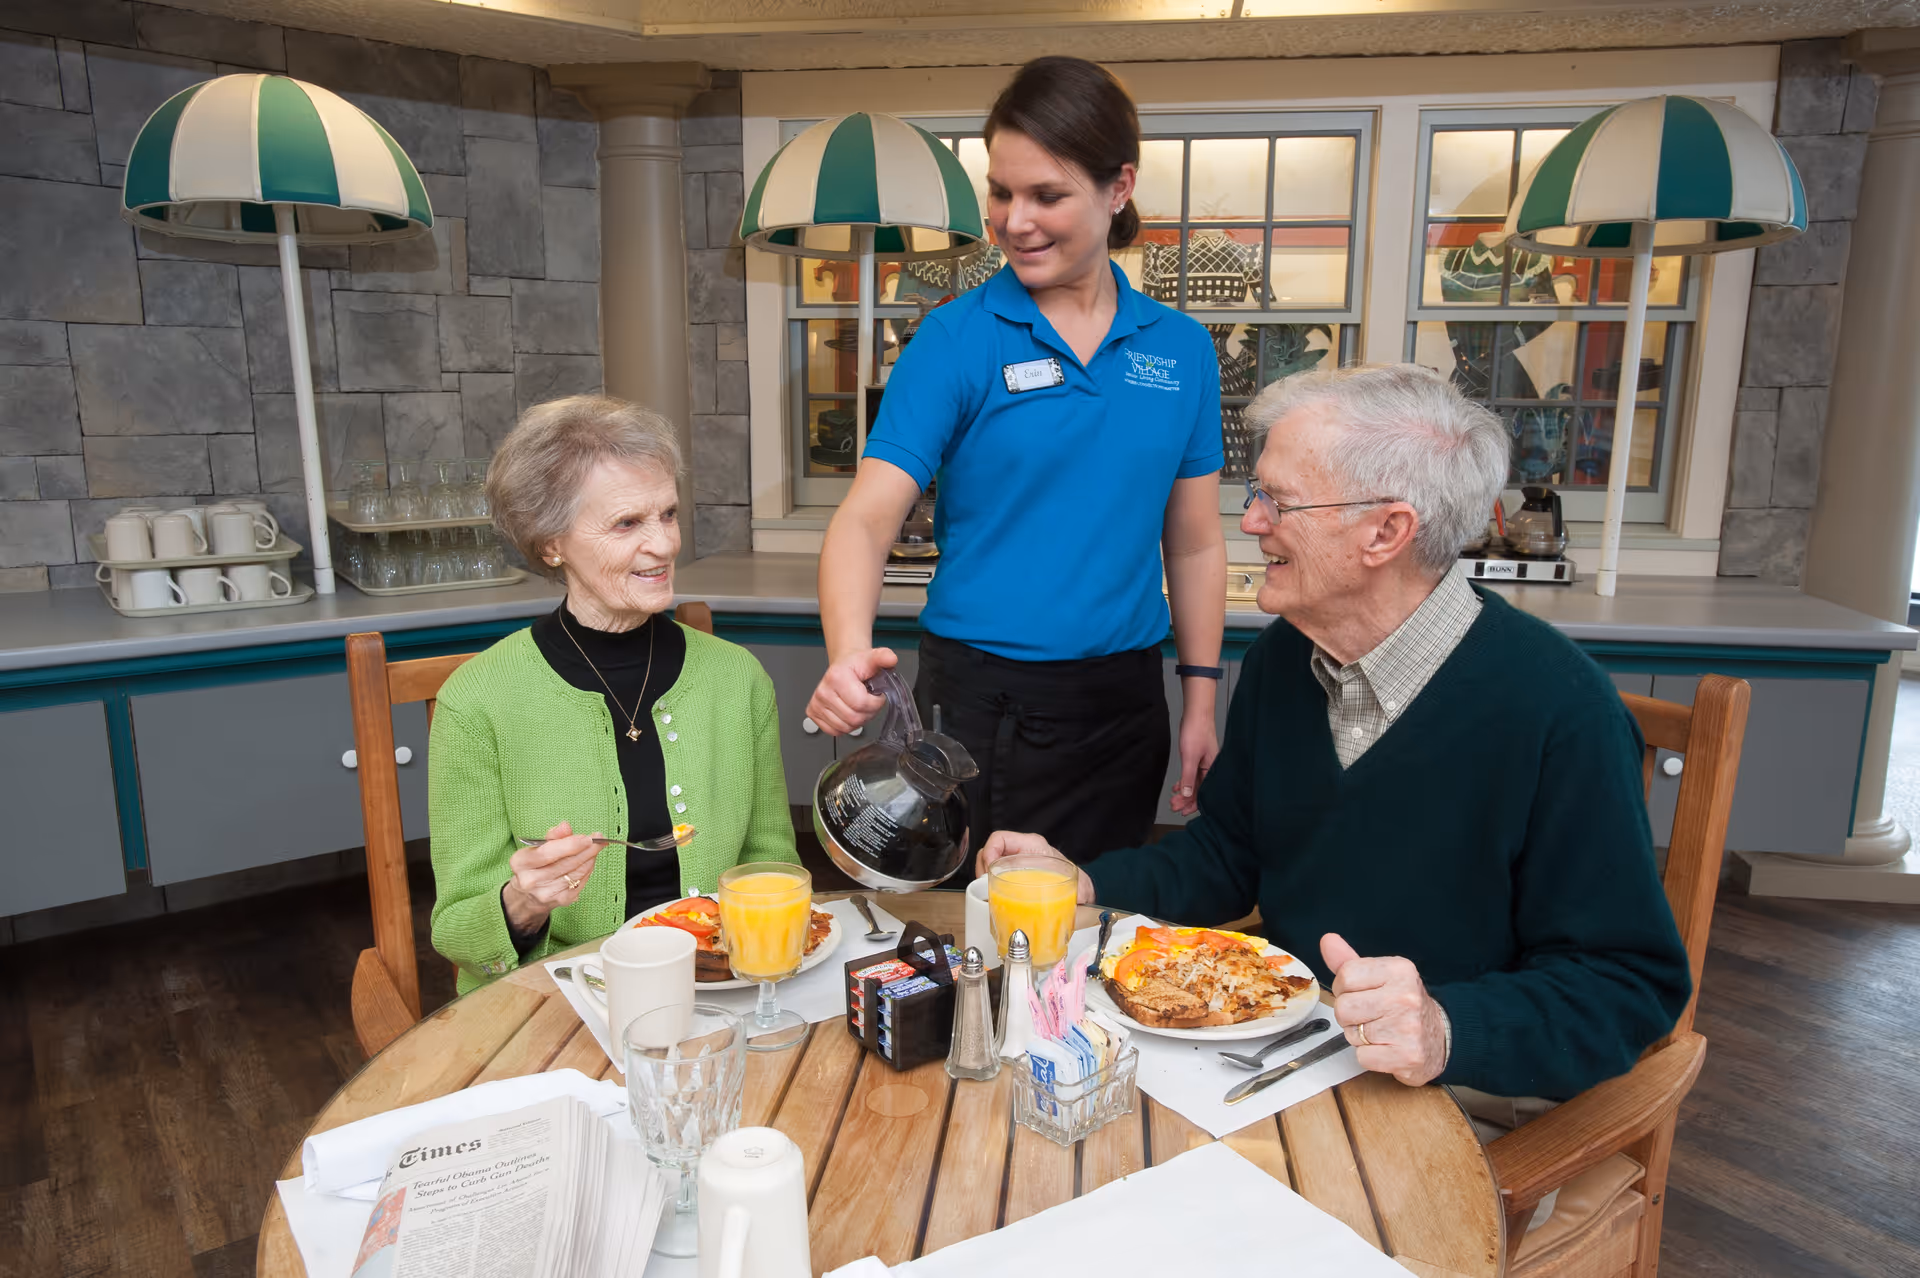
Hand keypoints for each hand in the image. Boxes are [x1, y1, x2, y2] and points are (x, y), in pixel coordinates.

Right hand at [502, 821, 599, 931]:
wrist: (527, 895)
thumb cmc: (534, 865)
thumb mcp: (536, 848)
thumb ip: (552, 836)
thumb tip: (565, 826)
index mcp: (520, 863)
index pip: (548, 853)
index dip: (570, 845)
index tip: (587, 837)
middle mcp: (530, 881)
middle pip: (566, 863)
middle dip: (586, 850)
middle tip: (599, 840)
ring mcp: (545, 893)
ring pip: (576, 873)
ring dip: (590, 858)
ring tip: (596, 847)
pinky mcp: (560, 901)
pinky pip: (580, 882)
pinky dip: (588, 870)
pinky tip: (590, 861)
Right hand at [807, 647, 897, 735]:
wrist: (843, 668)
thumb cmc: (856, 666)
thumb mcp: (872, 658)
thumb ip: (883, 657)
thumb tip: (891, 658)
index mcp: (836, 677)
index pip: (861, 704)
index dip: (875, 703)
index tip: (876, 695)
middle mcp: (823, 691)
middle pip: (853, 718)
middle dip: (868, 713)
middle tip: (868, 701)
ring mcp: (817, 703)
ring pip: (845, 727)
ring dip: (857, 721)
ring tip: (858, 706)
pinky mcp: (813, 713)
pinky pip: (834, 731)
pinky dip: (845, 726)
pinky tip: (848, 712)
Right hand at [975, 831, 1094, 903]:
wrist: (1077, 890)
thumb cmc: (1075, 882)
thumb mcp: (1071, 882)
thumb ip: (1073, 890)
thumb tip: (1073, 902)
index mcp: (1033, 846)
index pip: (1001, 838)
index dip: (990, 851)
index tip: (989, 869)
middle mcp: (1021, 853)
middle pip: (989, 853)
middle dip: (982, 869)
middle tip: (984, 886)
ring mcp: (1014, 866)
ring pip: (988, 866)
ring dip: (983, 880)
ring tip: (986, 894)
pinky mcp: (1010, 879)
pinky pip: (993, 879)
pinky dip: (988, 888)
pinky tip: (991, 899)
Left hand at [1169, 702, 1218, 815]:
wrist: (1196, 713)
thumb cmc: (1197, 731)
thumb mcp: (1190, 757)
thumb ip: (1189, 777)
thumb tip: (1188, 795)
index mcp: (1213, 769)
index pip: (1205, 793)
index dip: (1194, 804)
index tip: (1183, 812)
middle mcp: (1211, 768)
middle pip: (1199, 790)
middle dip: (1187, 800)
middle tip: (1174, 807)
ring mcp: (1204, 763)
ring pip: (1195, 783)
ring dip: (1184, 792)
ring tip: (1173, 799)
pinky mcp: (1198, 758)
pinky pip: (1192, 774)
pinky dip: (1184, 781)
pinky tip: (1177, 787)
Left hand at [1320, 933, 1448, 1086]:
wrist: (1441, 1037)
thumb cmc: (1404, 1005)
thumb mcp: (1381, 976)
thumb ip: (1350, 961)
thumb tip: (1327, 940)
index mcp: (1399, 970)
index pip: (1345, 976)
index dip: (1344, 989)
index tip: (1360, 994)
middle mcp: (1405, 996)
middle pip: (1343, 1007)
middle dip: (1349, 1016)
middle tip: (1370, 1016)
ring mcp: (1408, 1027)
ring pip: (1351, 1034)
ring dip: (1359, 1037)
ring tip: (1381, 1032)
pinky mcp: (1407, 1056)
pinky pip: (1362, 1057)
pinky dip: (1369, 1057)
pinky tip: (1387, 1048)